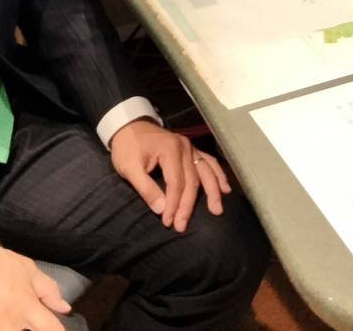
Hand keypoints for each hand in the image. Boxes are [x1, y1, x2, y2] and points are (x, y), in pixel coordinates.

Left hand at [109, 118, 229, 231]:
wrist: (129, 125)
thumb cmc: (127, 147)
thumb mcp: (129, 167)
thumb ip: (145, 188)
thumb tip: (162, 209)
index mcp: (170, 150)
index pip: (176, 182)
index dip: (173, 204)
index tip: (168, 222)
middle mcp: (185, 147)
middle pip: (192, 180)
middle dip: (188, 205)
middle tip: (182, 226)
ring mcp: (190, 147)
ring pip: (206, 171)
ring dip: (213, 192)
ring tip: (217, 210)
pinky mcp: (191, 149)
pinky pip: (209, 162)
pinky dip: (218, 175)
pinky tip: (225, 188)